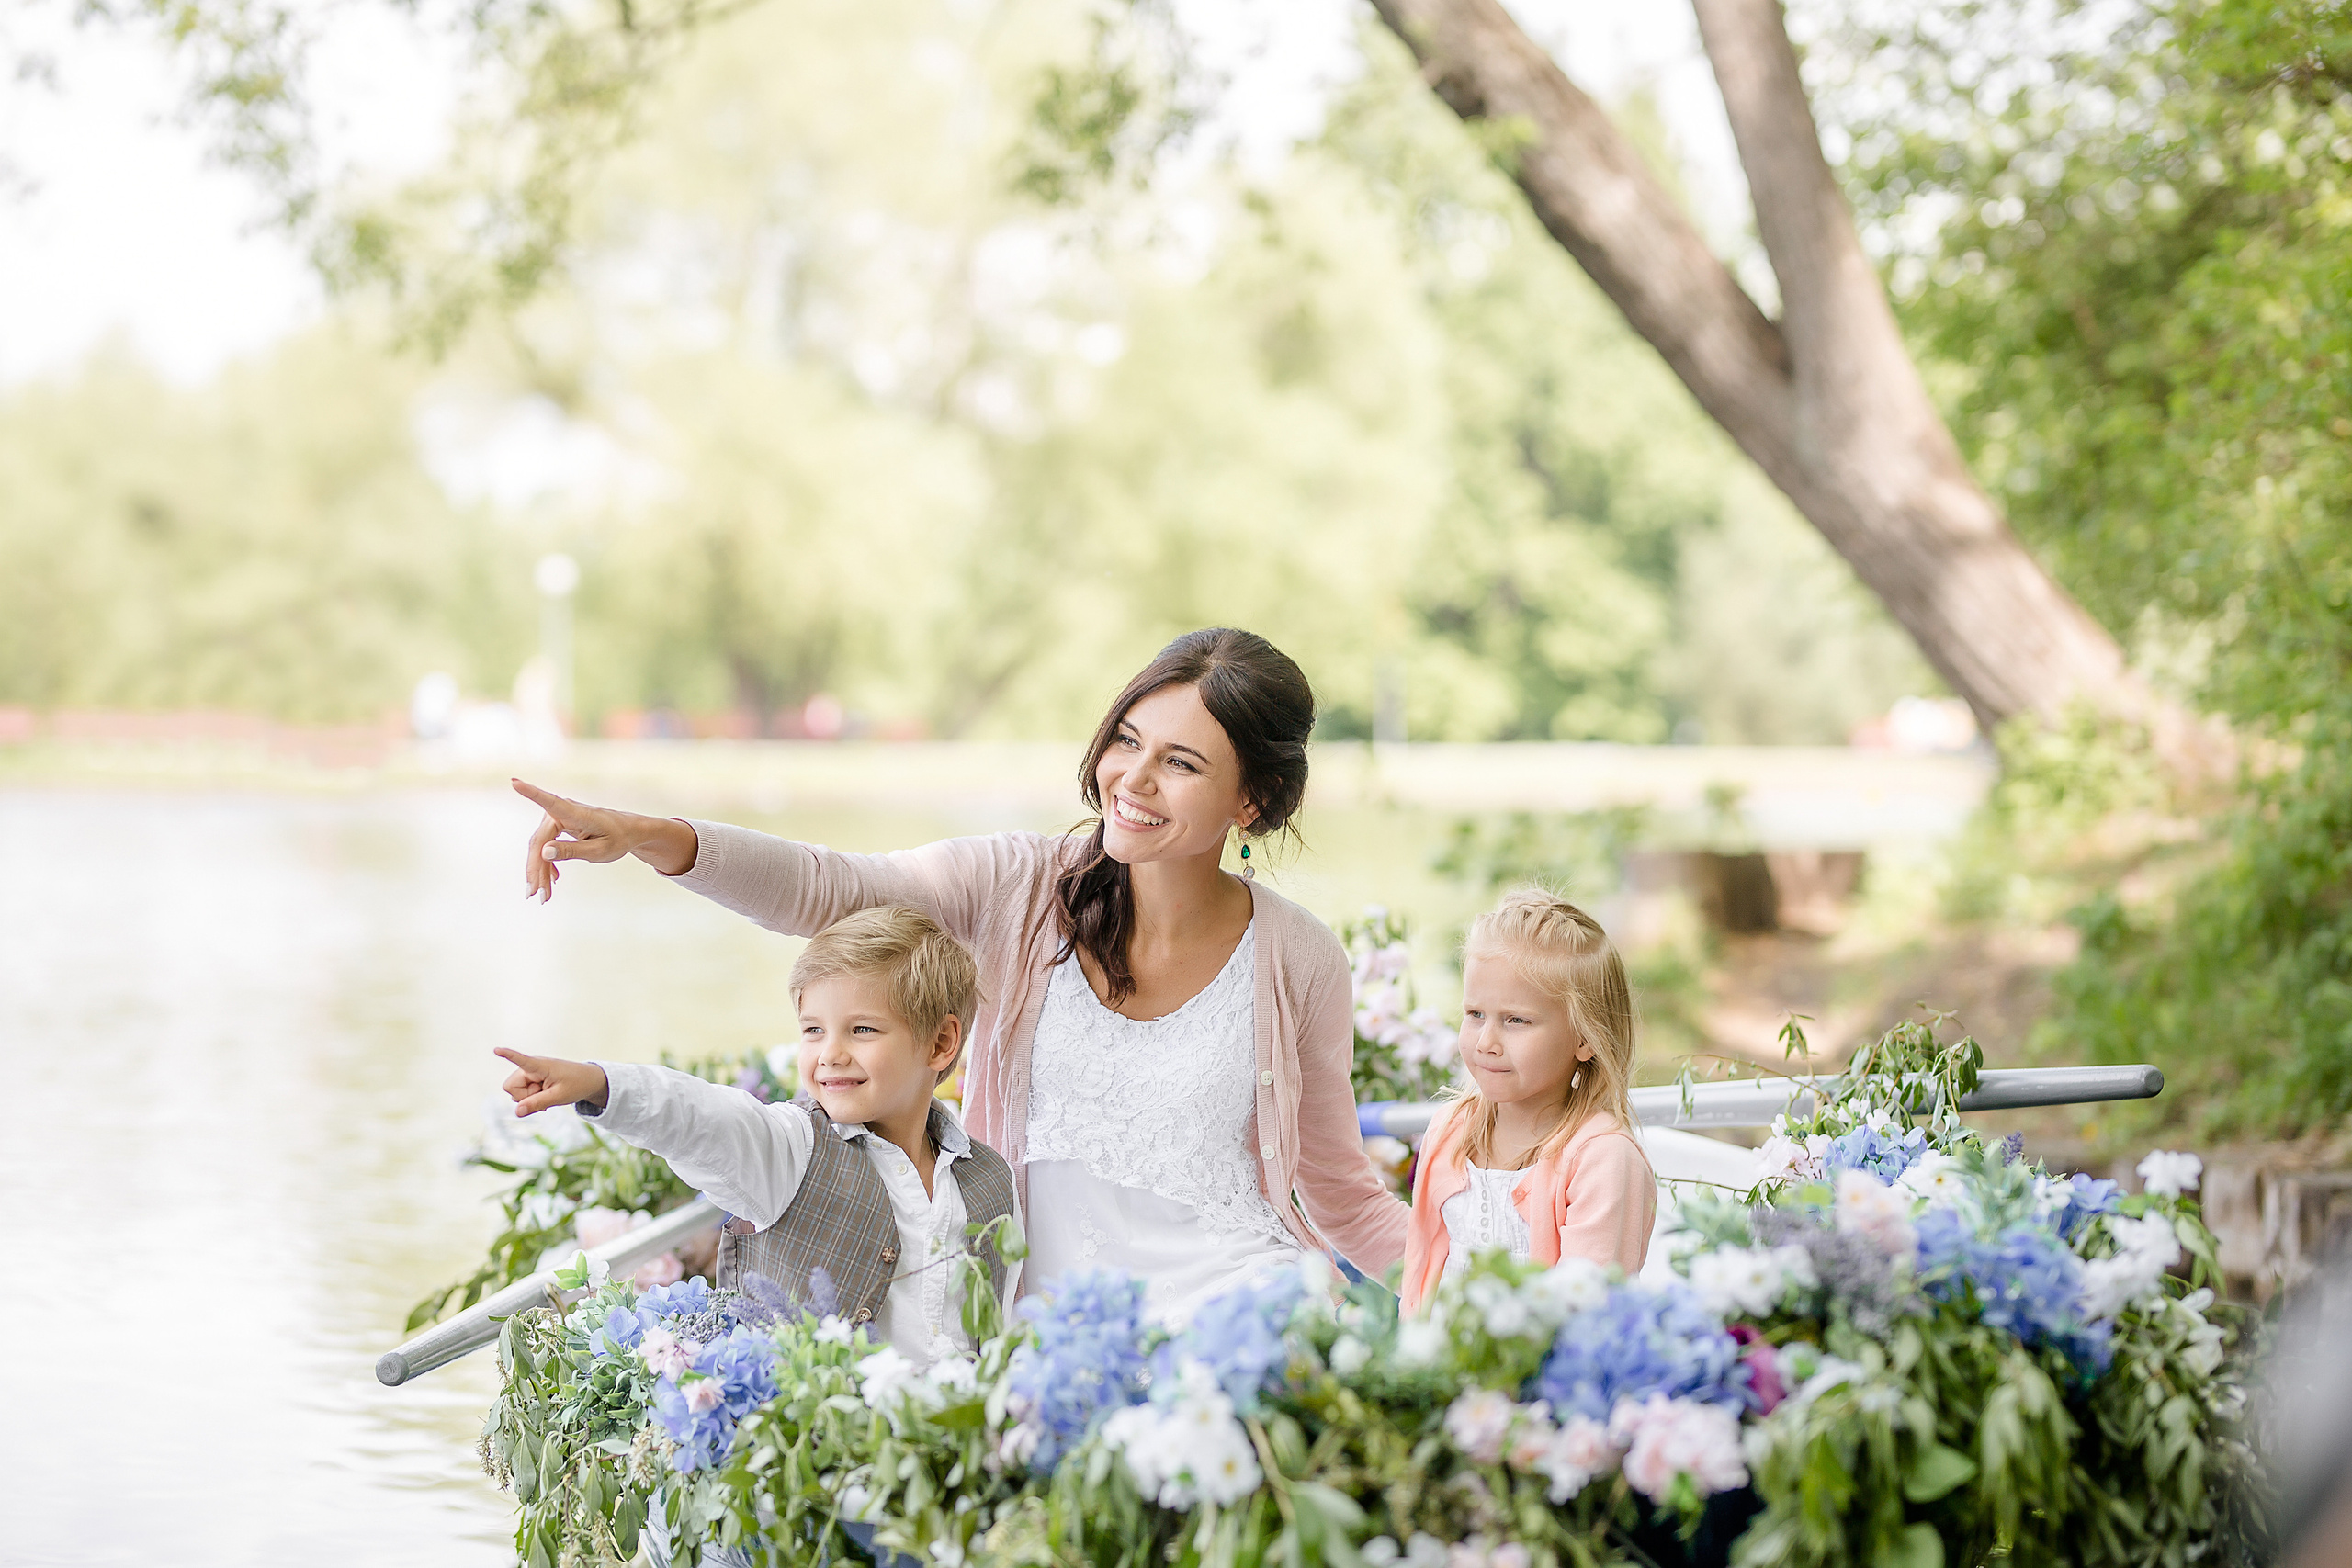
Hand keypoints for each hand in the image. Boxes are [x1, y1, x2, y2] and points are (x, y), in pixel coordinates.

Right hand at [495, 1046, 609, 1115]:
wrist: (588, 1080)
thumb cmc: (576, 1084)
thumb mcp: (559, 1097)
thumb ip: (537, 1103)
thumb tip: (517, 1112)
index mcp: (540, 1066)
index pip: (521, 1060)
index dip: (508, 1055)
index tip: (496, 1049)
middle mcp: (531, 1067)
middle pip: (510, 1087)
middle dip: (522, 1096)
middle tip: (543, 1095)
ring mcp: (531, 1073)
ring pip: (515, 1092)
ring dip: (528, 1098)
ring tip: (547, 1094)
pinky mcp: (532, 1079)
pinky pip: (522, 1093)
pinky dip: (531, 1098)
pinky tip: (545, 1097)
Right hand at [513, 778, 696, 900]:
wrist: (626, 832)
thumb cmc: (617, 838)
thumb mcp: (600, 851)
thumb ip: (572, 851)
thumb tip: (544, 852)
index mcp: (576, 814)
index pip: (550, 802)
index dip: (531, 792)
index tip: (514, 782)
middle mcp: (563, 812)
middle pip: (539, 842)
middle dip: (535, 869)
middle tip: (535, 894)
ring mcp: (557, 819)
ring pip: (540, 848)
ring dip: (539, 871)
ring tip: (543, 896)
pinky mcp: (556, 827)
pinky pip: (545, 847)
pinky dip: (546, 865)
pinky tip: (551, 880)